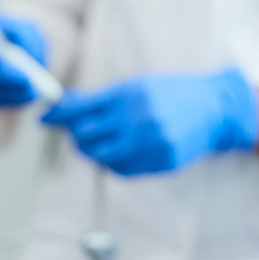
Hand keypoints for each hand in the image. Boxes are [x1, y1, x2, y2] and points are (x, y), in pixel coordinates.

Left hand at [41, 67, 258, 174]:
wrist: (215, 108)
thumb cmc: (168, 95)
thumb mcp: (133, 88)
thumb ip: (95, 100)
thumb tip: (56, 108)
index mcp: (129, 95)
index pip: (81, 108)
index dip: (58, 115)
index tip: (43, 119)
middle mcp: (139, 118)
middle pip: (85, 138)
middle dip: (78, 137)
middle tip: (84, 134)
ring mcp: (151, 142)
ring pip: (101, 159)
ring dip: (96, 153)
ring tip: (110, 142)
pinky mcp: (161, 161)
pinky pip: (123, 171)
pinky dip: (117, 164)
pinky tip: (128, 151)